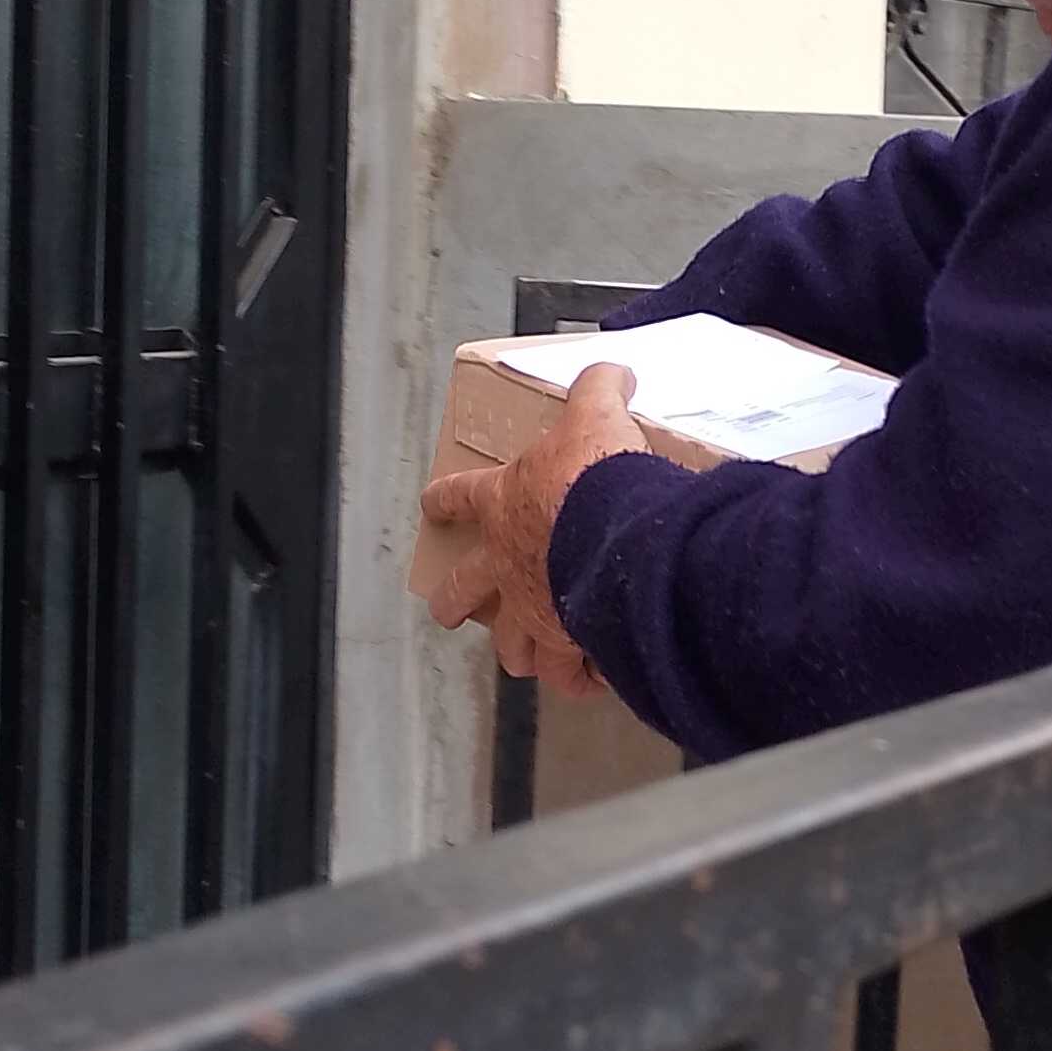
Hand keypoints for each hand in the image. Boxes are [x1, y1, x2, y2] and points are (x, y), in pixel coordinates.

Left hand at [418, 361, 650, 696]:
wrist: (619, 536)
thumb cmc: (594, 477)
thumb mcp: (593, 416)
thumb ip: (597, 391)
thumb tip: (613, 371)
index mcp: (503, 506)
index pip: (459, 498)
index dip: (444, 500)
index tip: (432, 506)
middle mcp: (506, 566)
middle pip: (463, 591)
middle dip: (453, 602)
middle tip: (448, 611)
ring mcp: (532, 612)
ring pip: (514, 647)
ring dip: (520, 653)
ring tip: (529, 661)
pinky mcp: (568, 644)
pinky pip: (573, 672)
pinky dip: (584, 677)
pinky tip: (595, 680)